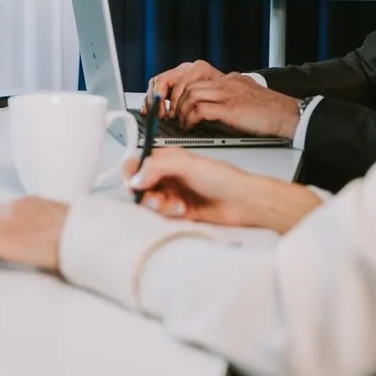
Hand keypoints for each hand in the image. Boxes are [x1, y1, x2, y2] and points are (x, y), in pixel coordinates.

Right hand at [126, 149, 322, 233]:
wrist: (243, 202)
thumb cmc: (223, 178)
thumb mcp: (188, 164)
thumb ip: (158, 167)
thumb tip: (136, 178)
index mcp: (168, 159)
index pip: (138, 162)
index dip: (132, 172)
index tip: (135, 182)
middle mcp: (167, 176)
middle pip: (140, 185)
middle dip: (145, 192)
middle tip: (155, 197)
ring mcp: (172, 194)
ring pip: (149, 202)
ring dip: (159, 204)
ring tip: (174, 204)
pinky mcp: (177, 212)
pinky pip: (160, 216)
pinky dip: (168, 214)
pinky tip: (181, 211)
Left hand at [145, 61, 300, 139]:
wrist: (289, 115)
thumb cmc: (269, 110)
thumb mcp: (245, 95)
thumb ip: (227, 93)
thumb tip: (208, 104)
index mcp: (226, 78)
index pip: (191, 74)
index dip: (175, 88)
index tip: (168, 101)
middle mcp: (224, 82)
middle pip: (186, 81)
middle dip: (172, 98)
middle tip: (168, 113)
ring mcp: (227, 93)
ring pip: (190, 94)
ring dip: (180, 110)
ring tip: (179, 122)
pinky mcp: (230, 109)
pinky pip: (200, 110)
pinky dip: (190, 119)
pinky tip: (190, 127)